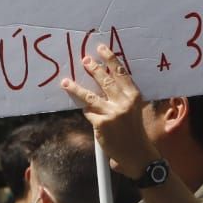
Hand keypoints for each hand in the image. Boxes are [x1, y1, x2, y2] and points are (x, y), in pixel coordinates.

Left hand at [60, 43, 157, 178]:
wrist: (137, 153)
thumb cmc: (134, 130)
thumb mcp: (133, 110)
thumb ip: (121, 96)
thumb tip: (100, 82)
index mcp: (134, 96)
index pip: (121, 73)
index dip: (111, 59)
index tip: (102, 48)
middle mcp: (124, 103)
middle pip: (105, 81)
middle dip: (93, 69)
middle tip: (84, 59)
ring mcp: (112, 113)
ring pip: (90, 97)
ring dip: (76, 88)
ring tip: (66, 82)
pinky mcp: (101, 124)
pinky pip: (88, 112)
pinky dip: (86, 110)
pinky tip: (82, 108)